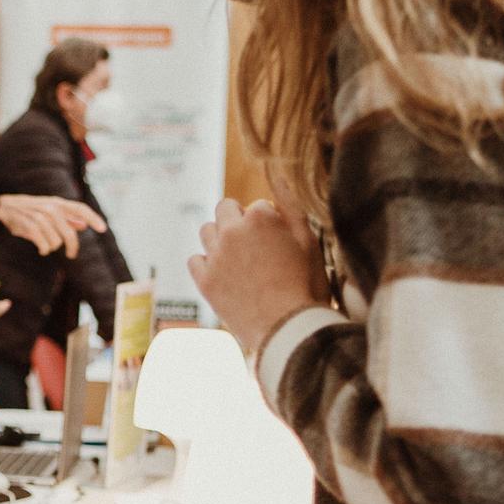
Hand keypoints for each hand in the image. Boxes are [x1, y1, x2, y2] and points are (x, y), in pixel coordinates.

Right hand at [0, 194, 105, 258]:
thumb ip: (65, 218)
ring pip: (55, 240)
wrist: (1, 207)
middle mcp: (50, 207)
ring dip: (52, 247)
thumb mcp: (47, 212)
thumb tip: (84, 225)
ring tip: (46, 248)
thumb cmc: (27, 212)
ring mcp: (38, 215)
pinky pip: (43, 243)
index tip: (103, 229)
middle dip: (72, 246)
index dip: (93, 217)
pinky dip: (44, 249)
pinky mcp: (27, 224)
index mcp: (56, 203)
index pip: (80, 208)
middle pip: (68, 232)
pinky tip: (42, 250)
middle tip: (71, 254)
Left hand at [189, 194, 326, 351]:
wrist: (288, 331)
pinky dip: (206, 264)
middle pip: (225, 208)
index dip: (270, 223)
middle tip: (256, 246)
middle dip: (238, 220)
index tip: (279, 243)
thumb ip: (290, 203)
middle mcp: (232, 231)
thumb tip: (276, 172)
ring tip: (241, 260)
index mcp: (260, 217)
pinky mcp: (204, 280)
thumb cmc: (306, 285)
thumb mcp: (308, 240)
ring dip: (220, 238)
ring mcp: (215, 256)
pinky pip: (195, 260)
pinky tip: (224, 275)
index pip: (259, 206)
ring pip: (207, 231)